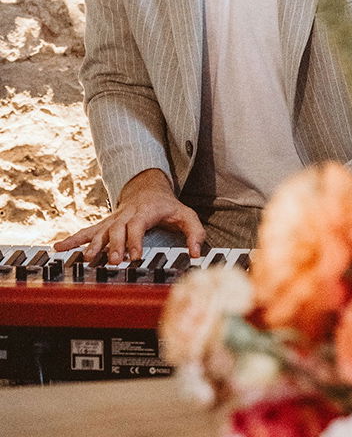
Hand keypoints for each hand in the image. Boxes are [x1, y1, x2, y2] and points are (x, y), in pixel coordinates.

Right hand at [54, 168, 205, 263]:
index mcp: (145, 212)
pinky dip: (73, 239)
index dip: (135, 240)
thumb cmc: (167, 205)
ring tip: (86, 259)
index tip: (134, 256)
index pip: (138, 225)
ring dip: (93, 244)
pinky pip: (87, 230)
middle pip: (117, 229)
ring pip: (100, 230)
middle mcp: (126, 214)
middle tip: (112, 261)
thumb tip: (196, 253)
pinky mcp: (105, 224)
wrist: (148, 186)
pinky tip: (59, 248)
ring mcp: (113, 219)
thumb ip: (194, 232)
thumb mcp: (185, 214)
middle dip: (114, 245)